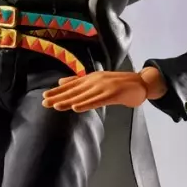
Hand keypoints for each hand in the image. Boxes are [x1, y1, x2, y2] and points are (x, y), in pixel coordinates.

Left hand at [42, 68, 167, 112]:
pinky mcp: (113, 94)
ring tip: (56, 106)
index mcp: (91, 78)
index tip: (44, 97)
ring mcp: (104, 87)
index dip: (58, 91)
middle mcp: (95, 81)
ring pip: (83, 96)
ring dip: (69, 101)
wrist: (141, 83)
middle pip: (74, 91)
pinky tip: (77, 108)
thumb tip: (61, 81)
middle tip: (44, 103)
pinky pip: (97, 100)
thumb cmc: (119, 84)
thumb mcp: (97, 80)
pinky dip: (86, 104)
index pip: (71, 86)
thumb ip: (80, 81)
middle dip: (59, 97)